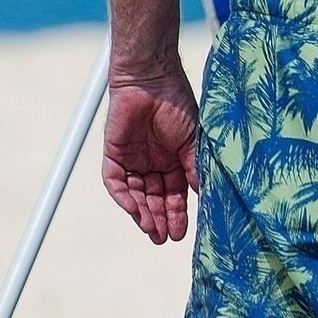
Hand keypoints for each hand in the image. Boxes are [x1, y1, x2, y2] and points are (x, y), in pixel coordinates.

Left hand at [102, 66, 199, 244]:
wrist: (152, 79)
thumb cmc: (177, 104)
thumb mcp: (194, 142)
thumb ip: (195, 169)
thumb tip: (204, 195)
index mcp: (174, 160)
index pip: (175, 194)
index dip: (178, 213)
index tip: (182, 233)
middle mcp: (153, 163)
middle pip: (154, 198)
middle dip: (160, 219)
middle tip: (165, 238)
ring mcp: (133, 159)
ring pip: (136, 194)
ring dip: (143, 213)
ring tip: (152, 231)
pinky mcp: (114, 154)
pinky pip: (116, 182)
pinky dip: (125, 198)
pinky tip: (135, 212)